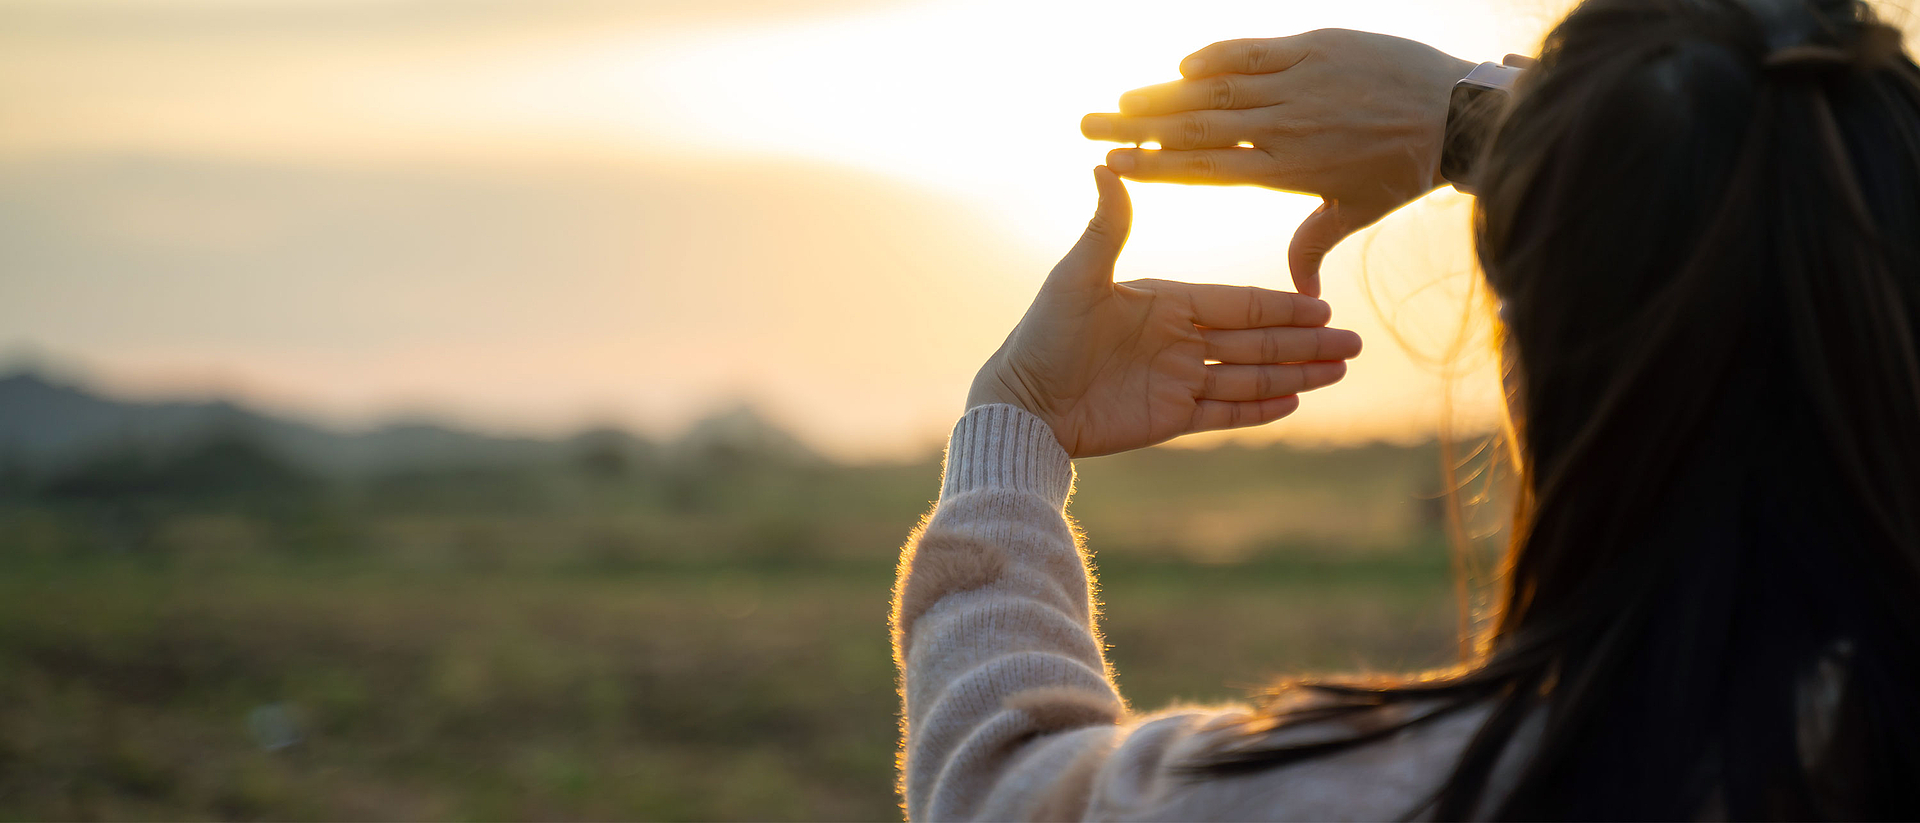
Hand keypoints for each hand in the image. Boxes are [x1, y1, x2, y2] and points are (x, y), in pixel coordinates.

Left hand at [968, 167, 1361, 457]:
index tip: (1324, 306)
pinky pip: (1224, 413)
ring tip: (1339, 373)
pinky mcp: (1168, 419)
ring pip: (1249, 377)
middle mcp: (1178, 340)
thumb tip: (1106, 166)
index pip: (1237, 304)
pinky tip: (1296, 403)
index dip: (1281, 307)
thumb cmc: (1044, 334)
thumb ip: (1106, 229)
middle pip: (1255, 341)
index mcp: (1166, 303)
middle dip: (1305, 343)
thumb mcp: (1077, 277)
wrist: (1023, 401)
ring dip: (1295, 374)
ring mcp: (1176, 381)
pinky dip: (1259, 409)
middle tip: (1354, 344)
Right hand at [1079, 29, 1473, 297]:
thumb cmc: (1405, 169)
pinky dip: (1216, 55)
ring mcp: (1299, 83)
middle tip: (1087, 124)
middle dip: (1135, 127)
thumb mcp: (1357, 210)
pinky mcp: (1316, 46)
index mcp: (1285, 168)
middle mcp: (1283, 125)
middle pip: (1193, 126)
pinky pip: (1254, 50)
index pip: (1203, 167)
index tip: (1110, 164)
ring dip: (1162, 93)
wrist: (1459, 113)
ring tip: (1119, 98)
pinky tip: (1181, 66)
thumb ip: (1314, 241)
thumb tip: (1300, 293)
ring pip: (1215, 87)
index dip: (1153, 167)